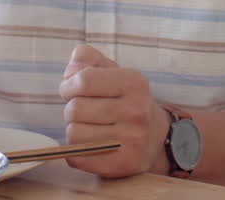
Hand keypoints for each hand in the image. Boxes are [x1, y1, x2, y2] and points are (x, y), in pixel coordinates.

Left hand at [58, 44, 170, 177]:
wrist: (155, 138)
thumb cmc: (126, 101)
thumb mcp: (113, 73)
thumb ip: (88, 59)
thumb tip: (70, 69)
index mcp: (135, 83)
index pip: (83, 80)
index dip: (68, 86)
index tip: (72, 90)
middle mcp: (137, 111)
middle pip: (74, 109)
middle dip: (72, 110)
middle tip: (85, 112)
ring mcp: (132, 140)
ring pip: (73, 134)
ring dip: (74, 131)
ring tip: (90, 128)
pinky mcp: (122, 164)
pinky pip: (77, 157)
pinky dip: (76, 151)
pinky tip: (92, 145)